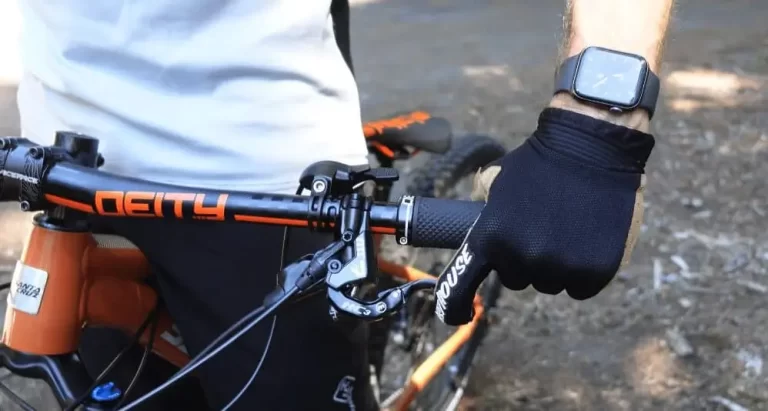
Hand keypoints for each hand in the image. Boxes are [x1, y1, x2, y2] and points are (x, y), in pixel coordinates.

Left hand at [434, 108, 654, 324]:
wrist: (592, 145)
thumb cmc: (541, 161)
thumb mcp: (495, 181)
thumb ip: (481, 211)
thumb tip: (470, 228)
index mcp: (489, 238)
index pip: (460, 287)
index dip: (454, 307)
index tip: (458, 315)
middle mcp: (520, 258)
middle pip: (516, 279)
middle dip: (523, 259)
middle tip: (539, 227)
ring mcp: (559, 267)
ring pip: (550, 283)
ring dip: (555, 264)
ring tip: (567, 227)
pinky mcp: (594, 272)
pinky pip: (581, 287)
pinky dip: (584, 270)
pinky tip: (587, 240)